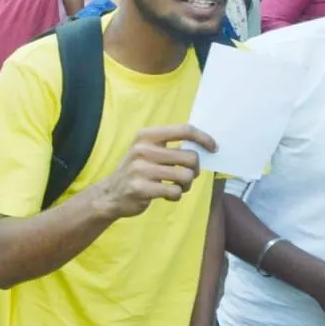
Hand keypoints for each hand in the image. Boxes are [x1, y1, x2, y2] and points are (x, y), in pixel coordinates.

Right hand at [91, 125, 216, 219]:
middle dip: (194, 169)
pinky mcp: (141, 188)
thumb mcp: (147, 151)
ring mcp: (140, 169)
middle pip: (190, 156)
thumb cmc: (136, 171)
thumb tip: (203, 147)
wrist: (110, 194)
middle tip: (187, 176)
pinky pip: (175, 191)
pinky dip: (176, 195)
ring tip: (176, 187)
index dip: (204, 138)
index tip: (213, 148)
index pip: (184, 130)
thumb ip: (169, 147)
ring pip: (185, 176)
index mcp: (146, 136)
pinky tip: (166, 195)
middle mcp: (143, 149)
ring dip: (186, 185)